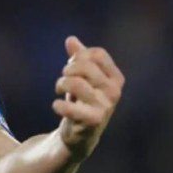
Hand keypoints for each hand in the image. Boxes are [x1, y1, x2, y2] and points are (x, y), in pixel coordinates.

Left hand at [52, 36, 124, 158]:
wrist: (81, 132)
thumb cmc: (82, 99)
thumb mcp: (81, 77)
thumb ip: (78, 57)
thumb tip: (71, 39)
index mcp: (115, 77)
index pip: (97, 54)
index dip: (79, 56)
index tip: (71, 65)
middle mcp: (114, 90)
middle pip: (84, 66)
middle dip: (67, 70)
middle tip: (63, 80)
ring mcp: (106, 106)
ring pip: (76, 83)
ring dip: (61, 84)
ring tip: (59, 90)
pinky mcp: (94, 120)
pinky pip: (71, 107)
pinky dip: (59, 105)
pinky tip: (57, 106)